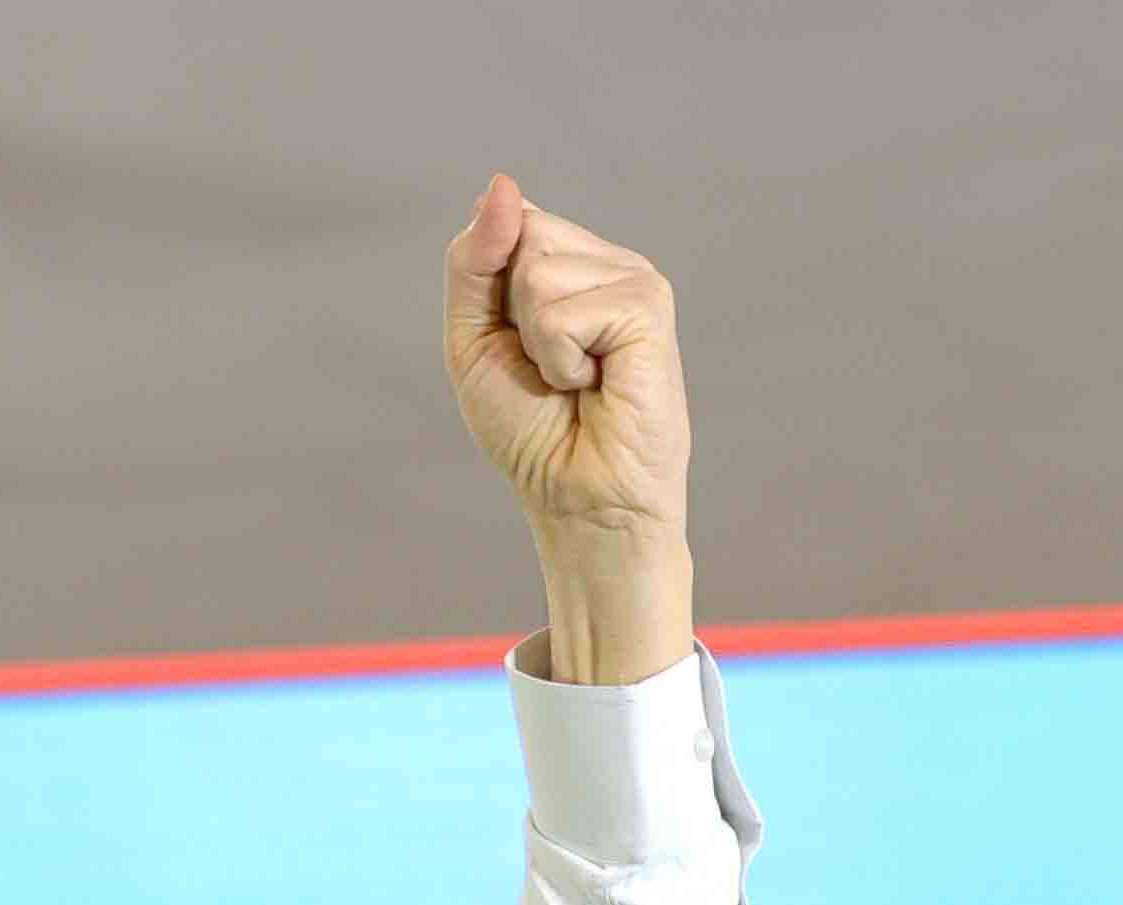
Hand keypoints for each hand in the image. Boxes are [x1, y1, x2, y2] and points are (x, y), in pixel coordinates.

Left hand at [442, 175, 691, 684]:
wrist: (578, 502)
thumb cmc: (532, 433)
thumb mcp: (475, 341)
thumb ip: (474, 262)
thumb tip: (503, 185)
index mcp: (567, 263)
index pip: (506, 224)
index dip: (488, 289)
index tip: (514, 349)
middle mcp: (603, 262)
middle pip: (521, 237)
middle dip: (513, 316)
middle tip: (550, 371)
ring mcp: (631, 278)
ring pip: (538, 269)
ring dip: (539, 344)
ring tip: (574, 382)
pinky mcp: (649, 305)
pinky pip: (565, 309)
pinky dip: (562, 358)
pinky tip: (596, 386)